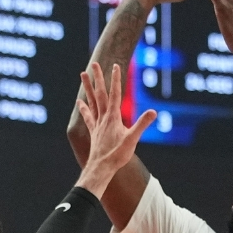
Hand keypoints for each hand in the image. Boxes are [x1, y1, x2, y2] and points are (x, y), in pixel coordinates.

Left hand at [74, 63, 156, 197]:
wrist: (101, 168)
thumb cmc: (117, 155)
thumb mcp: (133, 139)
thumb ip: (142, 124)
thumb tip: (154, 112)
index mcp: (113, 117)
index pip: (115, 94)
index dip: (115, 79)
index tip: (115, 65)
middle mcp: (103, 117)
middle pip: (100, 93)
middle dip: (97, 78)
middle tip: (93, 64)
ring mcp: (97, 123)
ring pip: (92, 101)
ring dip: (88, 87)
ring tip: (83, 74)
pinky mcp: (94, 131)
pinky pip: (88, 115)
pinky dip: (83, 107)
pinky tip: (79, 101)